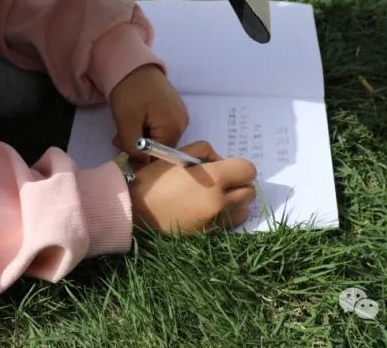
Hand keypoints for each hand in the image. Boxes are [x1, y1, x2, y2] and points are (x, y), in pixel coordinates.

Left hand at [108, 64, 188, 160]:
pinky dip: (146, 129)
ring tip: (123, 128)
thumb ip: (134, 149)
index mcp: (174, 128)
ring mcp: (179, 115)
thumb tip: (141, 167)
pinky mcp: (172, 109)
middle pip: (160, 149)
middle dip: (138, 148)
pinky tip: (134, 121)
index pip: (159, 158)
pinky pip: (160, 128)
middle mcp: (182, 124)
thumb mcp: (127, 123)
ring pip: (158, 139)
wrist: (131, 64)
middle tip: (118, 138)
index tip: (122, 149)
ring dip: (140, 139)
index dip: (139, 159)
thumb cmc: (129, 92)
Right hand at [129, 141, 256, 232]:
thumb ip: (206, 151)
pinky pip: (230, 224)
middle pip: (250, 191)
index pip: (248, 170)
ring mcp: (214, 221)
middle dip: (240, 184)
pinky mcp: (208, 234)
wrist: (136, 209)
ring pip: (244, 210)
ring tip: (219, 197)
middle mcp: (219, 201)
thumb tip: (221, 162)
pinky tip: (211, 210)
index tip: (229, 168)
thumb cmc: (156, 179)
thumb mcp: (180, 154)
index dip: (240, 167)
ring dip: (237, 201)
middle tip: (224, 181)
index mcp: (213, 179)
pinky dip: (227, 216)